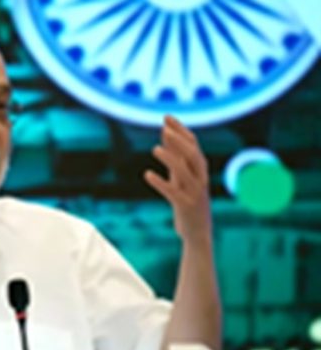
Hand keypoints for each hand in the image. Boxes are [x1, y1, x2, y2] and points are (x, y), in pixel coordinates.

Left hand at [144, 115, 211, 242]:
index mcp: (200, 170)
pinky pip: (173, 192)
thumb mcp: (181, 177)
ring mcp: (195, 193)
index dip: (180, 130)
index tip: (166, 117)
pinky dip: (160, 182)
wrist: (197, 232)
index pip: (193, 144)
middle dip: (179, 140)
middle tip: (164, 129)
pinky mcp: (186, 206)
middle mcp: (201, 178)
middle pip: (193, 155)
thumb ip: (175, 157)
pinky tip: (147, 175)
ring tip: (155, 149)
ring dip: (170, 158)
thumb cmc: (187, 201)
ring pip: (185, 172)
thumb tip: (165, 134)